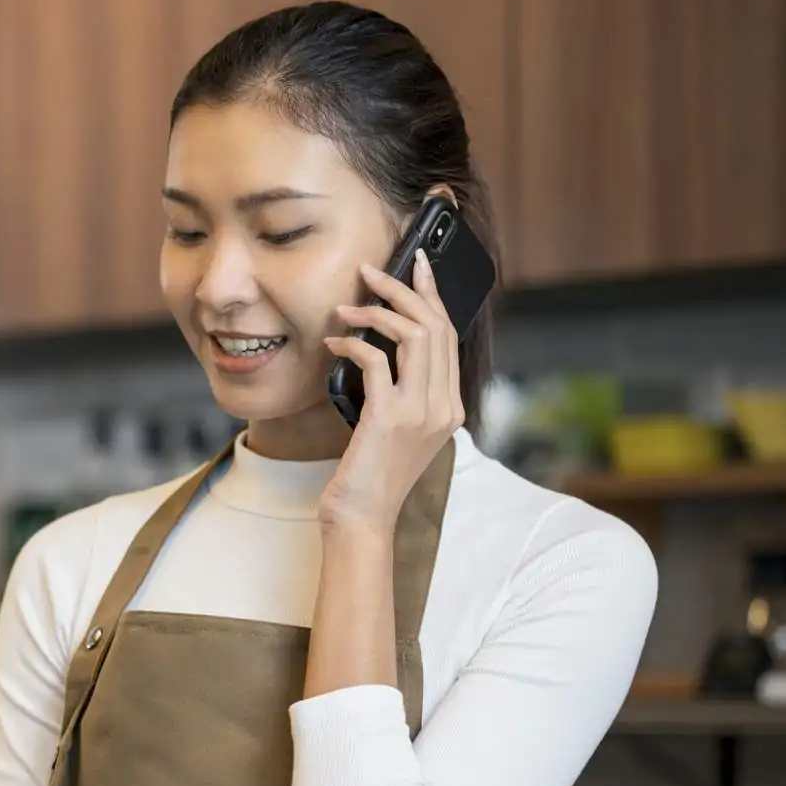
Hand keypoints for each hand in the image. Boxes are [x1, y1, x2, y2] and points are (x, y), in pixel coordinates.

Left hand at [319, 249, 464, 533]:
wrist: (362, 519)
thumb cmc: (370, 476)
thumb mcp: (395, 429)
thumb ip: (401, 392)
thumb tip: (379, 348)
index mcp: (451, 406)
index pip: (449, 335)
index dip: (432, 295)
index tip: (415, 266)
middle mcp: (444, 405)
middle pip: (435, 326)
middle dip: (403, 289)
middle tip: (372, 270)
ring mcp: (421, 411)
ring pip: (413, 334)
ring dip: (376, 311)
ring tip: (345, 307)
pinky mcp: (390, 417)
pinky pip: (375, 359)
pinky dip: (352, 343)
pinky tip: (334, 343)